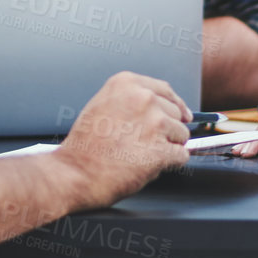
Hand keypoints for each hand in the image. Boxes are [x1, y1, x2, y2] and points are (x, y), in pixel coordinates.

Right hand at [55, 71, 191, 208]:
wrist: (75, 173)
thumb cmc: (85, 146)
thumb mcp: (103, 106)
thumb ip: (131, 101)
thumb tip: (162, 110)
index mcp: (127, 84)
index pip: (165, 90)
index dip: (174, 105)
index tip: (180, 114)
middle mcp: (143, 98)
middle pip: (176, 112)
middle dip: (168, 129)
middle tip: (145, 143)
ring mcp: (154, 123)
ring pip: (182, 134)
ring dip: (169, 146)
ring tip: (142, 154)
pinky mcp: (161, 150)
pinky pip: (182, 156)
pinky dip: (171, 163)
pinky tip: (150, 165)